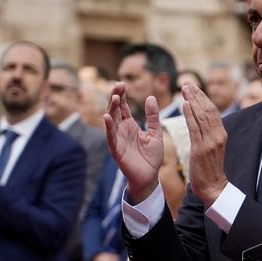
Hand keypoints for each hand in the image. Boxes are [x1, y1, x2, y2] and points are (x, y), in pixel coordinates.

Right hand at [104, 83, 162, 201]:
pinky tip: (106, 116)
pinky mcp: (116, 150)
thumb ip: (153, 117)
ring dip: (112, 109)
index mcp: (130, 126)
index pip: (123, 107)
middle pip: (115, 110)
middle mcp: (121, 130)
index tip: (122, 83)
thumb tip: (151, 97)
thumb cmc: (151, 157)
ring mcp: (117, 139)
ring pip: (111, 121)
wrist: (149, 177)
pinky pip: (110, 137)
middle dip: (116, 97)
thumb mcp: (155, 134)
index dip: (122, 95)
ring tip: (115, 97)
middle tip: (118, 85)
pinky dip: (108, 127)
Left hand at [181, 83, 228, 205]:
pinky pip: (195, 128)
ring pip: (202, 116)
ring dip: (193, 100)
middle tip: (187, 83)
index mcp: (221, 134)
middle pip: (208, 110)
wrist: (213, 187)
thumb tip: (202, 122)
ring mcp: (210, 142)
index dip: (203, 97)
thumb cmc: (210, 169)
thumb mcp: (212, 148)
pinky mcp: (201, 149)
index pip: (212, 111)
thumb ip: (208, 134)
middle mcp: (218, 136)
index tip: (194, 87)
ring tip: (184, 89)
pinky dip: (190, 114)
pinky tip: (184, 104)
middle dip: (197, 95)